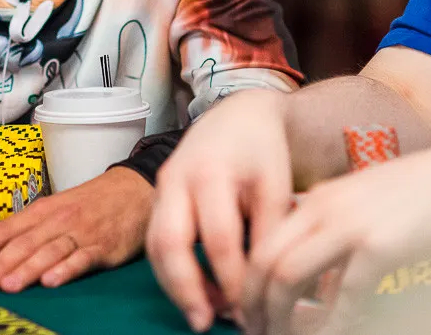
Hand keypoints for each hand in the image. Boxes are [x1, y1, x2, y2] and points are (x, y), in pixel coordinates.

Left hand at [0, 166, 151, 292]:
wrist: (133, 191)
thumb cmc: (90, 204)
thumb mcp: (57, 210)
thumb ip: (31, 232)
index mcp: (41, 211)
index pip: (5, 229)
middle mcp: (57, 220)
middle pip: (23, 243)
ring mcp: (80, 233)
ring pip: (48, 252)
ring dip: (27, 269)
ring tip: (8, 285)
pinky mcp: (103, 247)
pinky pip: (81, 259)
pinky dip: (66, 270)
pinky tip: (51, 281)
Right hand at [146, 89, 293, 332]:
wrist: (237, 115)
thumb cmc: (261, 151)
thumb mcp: (275, 187)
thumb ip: (268, 234)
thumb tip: (266, 289)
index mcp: (210, 172)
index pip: (218, 238)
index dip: (232, 280)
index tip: (251, 310)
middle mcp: (175, 179)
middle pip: (168, 243)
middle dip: (186, 289)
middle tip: (206, 323)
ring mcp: (160, 189)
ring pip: (154, 247)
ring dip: (175, 286)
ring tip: (203, 314)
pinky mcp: (156, 199)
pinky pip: (155, 242)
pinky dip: (172, 272)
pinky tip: (197, 292)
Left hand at [241, 142, 430, 334]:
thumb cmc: (413, 201)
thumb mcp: (359, 207)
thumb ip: (331, 236)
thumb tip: (313, 285)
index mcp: (316, 201)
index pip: (263, 245)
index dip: (250, 285)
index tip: (249, 312)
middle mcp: (323, 210)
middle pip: (266, 262)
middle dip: (255, 305)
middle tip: (256, 332)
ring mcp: (349, 226)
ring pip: (289, 278)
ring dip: (279, 318)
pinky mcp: (379, 247)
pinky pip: (342, 296)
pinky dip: (330, 325)